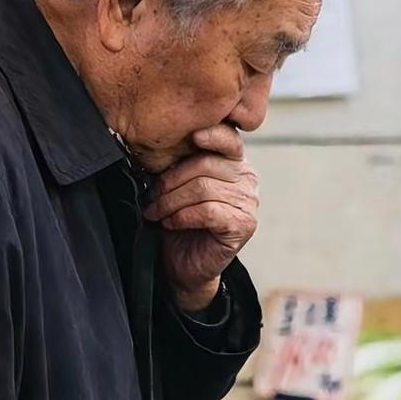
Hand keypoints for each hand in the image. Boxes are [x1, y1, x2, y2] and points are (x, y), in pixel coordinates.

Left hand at [145, 124, 258, 311]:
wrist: (185, 265)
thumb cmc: (182, 223)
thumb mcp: (180, 186)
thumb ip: (183, 164)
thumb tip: (163, 144)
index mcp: (235, 164)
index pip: (229, 140)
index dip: (213, 134)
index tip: (193, 136)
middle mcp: (248, 179)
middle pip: (206, 164)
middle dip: (171, 181)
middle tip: (152, 197)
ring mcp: (249, 203)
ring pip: (203, 188)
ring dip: (170, 202)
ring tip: (156, 212)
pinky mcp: (242, 225)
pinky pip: (207, 211)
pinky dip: (182, 216)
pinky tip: (171, 223)